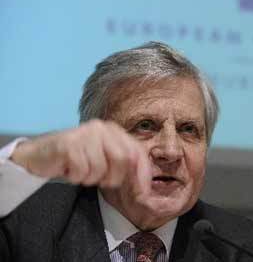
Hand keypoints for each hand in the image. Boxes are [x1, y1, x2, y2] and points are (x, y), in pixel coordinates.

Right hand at [11, 119, 150, 189]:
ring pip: (101, 168)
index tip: (143, 194)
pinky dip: (77, 177)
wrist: (39, 155)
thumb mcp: (104, 160)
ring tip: (81, 172)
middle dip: (114, 178)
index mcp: (115, 131)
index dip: (143, 174)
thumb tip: (144, 188)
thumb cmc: (76, 159)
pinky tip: (69, 170)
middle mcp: (102, 128)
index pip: (138, 152)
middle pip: (123, 159)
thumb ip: (123, 165)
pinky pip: (83, 170)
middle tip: (101, 181)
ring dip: (91, 178)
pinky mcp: (69, 144)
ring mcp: (85, 134)